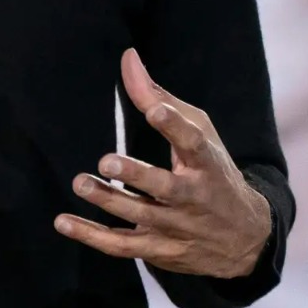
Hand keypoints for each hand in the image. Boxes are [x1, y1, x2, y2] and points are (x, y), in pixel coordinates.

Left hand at [55, 47, 271, 279]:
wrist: (244, 238)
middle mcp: (194, 197)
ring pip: (140, 218)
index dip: (174, 127)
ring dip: (108, 202)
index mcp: (207, 163)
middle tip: (107, 160)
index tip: (154, 111)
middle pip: (165, 188)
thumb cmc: (213, 170)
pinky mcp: (158, 249)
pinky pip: (122, 246)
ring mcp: (176, 227)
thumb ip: (159, 98)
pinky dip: (92, 237)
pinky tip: (63, 222)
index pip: (193, 143)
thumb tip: (128, 57)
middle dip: (137, 175)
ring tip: (81, 183)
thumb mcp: (199, 132)